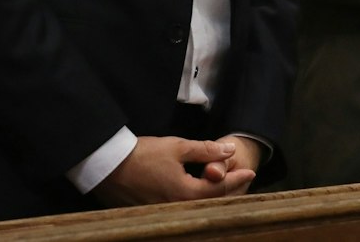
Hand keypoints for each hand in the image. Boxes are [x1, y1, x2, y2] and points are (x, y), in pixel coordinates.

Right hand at [92, 136, 251, 207]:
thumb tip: (230, 150)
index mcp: (186, 193)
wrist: (108, 165)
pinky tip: (197, 193)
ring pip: (197, 208)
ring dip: (212, 198)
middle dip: (228, 192)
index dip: (237, 179)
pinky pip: (182, 209)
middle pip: (211, 203)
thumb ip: (206, 150)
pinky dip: (194, 201)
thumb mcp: (177, 147)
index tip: (250, 172)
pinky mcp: (153, 213)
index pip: (219, 188)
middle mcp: (178, 209)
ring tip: (224, 186)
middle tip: (241, 181)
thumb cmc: (142, 154)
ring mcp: (164, 213)